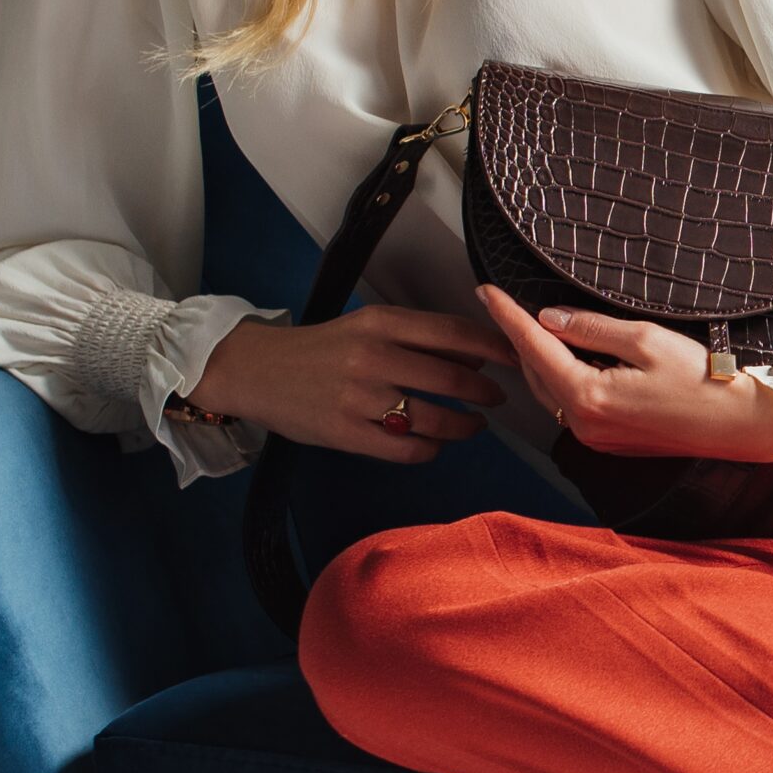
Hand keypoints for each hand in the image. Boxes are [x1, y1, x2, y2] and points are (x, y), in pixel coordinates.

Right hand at [188, 303, 508, 464]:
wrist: (255, 371)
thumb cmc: (320, 349)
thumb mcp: (366, 326)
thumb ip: (417, 336)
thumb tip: (477, 350)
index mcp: (380, 322)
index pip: (454, 333)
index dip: (495, 348)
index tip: (517, 357)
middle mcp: (372, 357)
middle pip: (453, 377)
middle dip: (486, 391)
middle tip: (497, 396)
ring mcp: (359, 398)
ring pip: (435, 418)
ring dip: (466, 425)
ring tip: (474, 424)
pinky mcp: (345, 433)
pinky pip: (406, 449)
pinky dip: (430, 449)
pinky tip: (435, 444)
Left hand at [473, 284, 772, 462]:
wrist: (745, 425)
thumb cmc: (706, 380)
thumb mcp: (647, 339)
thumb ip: (592, 328)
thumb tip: (550, 318)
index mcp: (588, 396)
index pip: (533, 346)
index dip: (507, 315)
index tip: (486, 291)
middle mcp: (584, 424)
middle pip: (535, 372)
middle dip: (520, 337)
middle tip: (507, 304)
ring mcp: (597, 438)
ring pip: (551, 390)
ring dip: (541, 359)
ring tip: (534, 327)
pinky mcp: (612, 442)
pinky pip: (572, 405)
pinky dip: (564, 378)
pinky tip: (572, 358)